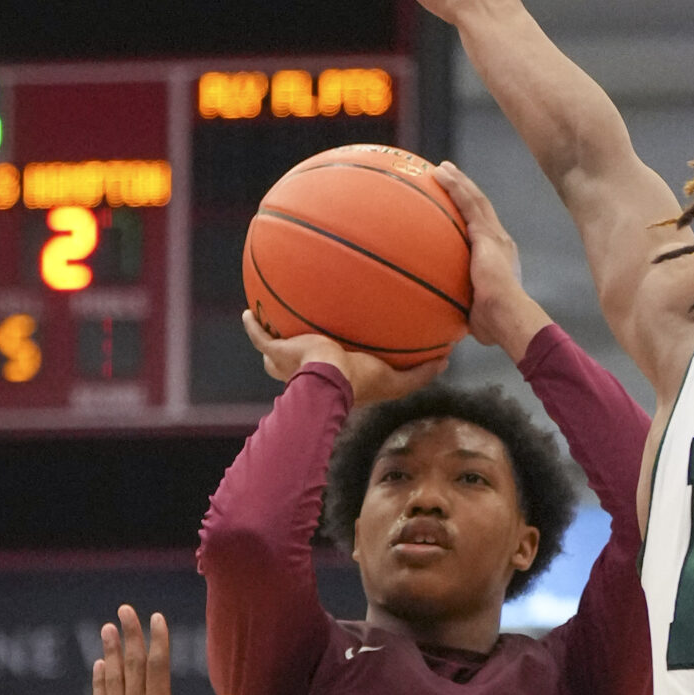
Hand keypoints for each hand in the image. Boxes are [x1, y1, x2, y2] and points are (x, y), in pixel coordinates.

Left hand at [90, 606, 238, 694]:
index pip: (157, 669)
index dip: (157, 642)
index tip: (156, 618)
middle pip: (133, 667)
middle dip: (130, 636)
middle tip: (125, 610)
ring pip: (114, 680)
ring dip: (111, 653)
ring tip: (107, 629)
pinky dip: (100, 682)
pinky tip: (100, 666)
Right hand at [241, 313, 446, 403]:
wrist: (330, 382)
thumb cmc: (360, 384)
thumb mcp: (396, 381)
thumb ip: (421, 373)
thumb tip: (446, 360)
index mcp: (334, 379)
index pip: (332, 372)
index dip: (334, 364)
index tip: (339, 355)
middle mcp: (308, 374)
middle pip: (300, 365)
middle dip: (296, 354)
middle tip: (299, 337)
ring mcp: (289, 363)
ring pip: (274, 351)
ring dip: (271, 340)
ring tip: (268, 320)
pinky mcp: (278, 351)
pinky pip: (260, 335)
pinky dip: (252, 325)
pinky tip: (246, 310)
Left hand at [432, 162, 547, 360]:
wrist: (507, 315)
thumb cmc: (493, 324)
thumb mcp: (475, 314)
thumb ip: (462, 310)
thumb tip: (447, 322)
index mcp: (499, 258)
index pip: (484, 231)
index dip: (473, 218)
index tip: (460, 209)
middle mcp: (500, 241)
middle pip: (481, 208)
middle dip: (465, 191)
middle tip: (449, 177)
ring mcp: (494, 235)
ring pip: (475, 199)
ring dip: (458, 181)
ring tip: (442, 168)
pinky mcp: (485, 233)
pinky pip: (467, 203)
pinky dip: (454, 186)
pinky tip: (440, 173)